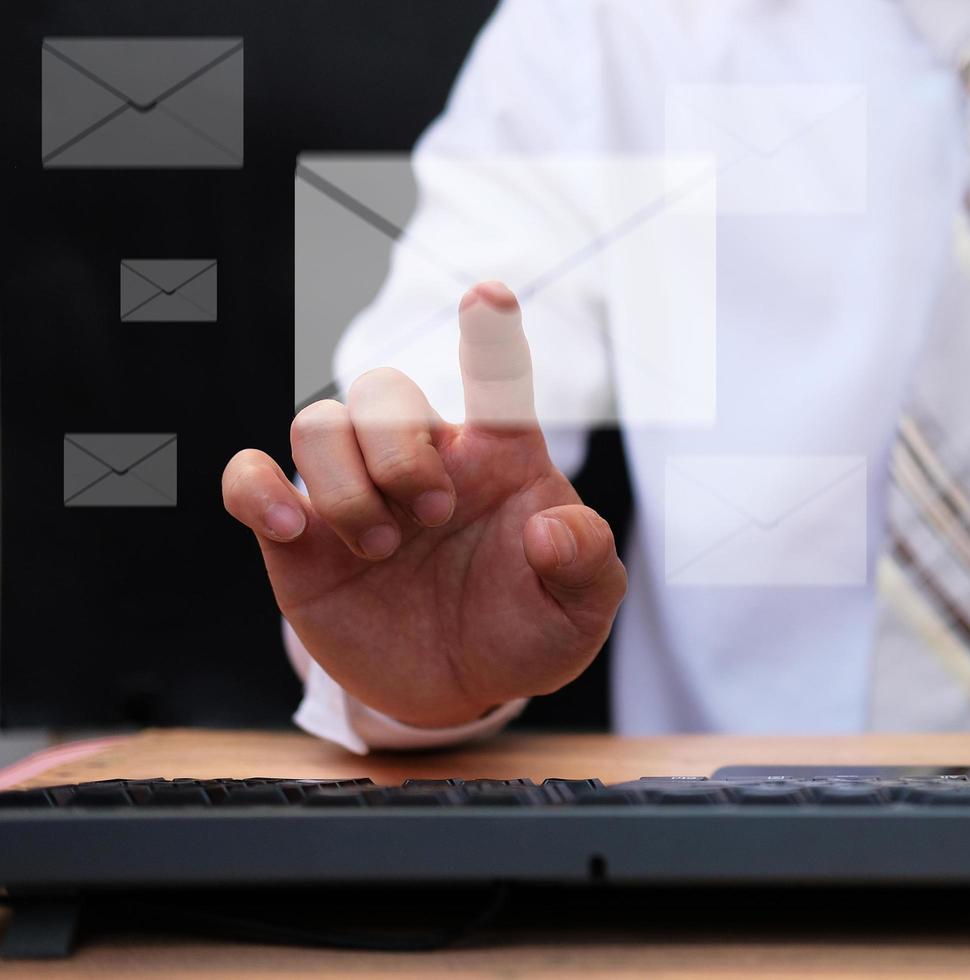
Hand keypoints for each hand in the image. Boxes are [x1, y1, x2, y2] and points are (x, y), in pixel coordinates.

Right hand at [222, 282, 626, 727]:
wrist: (466, 694)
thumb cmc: (529, 629)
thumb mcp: (583, 610)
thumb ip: (587, 562)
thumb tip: (550, 529)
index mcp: (500, 459)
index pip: (496, 379)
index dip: (491, 333)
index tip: (490, 297)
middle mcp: (423, 461)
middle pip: (384, 392)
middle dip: (399, 448)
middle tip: (433, 517)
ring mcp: (357, 495)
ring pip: (318, 424)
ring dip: (343, 482)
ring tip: (379, 547)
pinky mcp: (299, 541)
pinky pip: (250, 477)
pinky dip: (257, 489)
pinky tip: (291, 529)